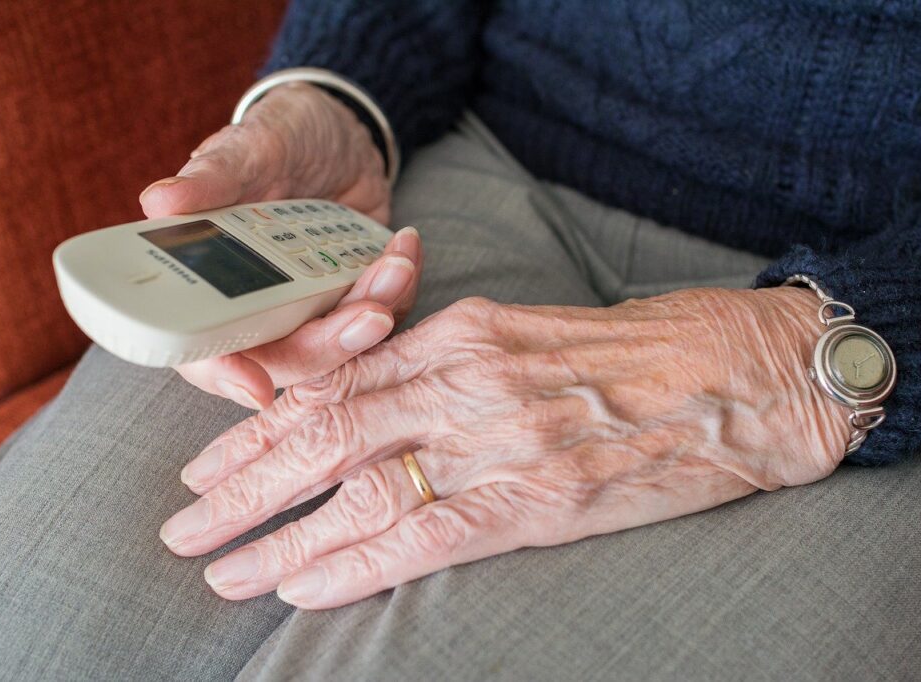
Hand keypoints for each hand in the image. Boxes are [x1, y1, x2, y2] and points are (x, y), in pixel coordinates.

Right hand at [139, 83, 411, 408]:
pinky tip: (405, 249)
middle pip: (288, 361)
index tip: (256, 388)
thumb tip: (158, 202)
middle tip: (371, 314)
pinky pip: (383, 316)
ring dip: (376, 311)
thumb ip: (212, 179)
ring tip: (395, 264)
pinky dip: (400, 290)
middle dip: (332, 345)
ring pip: (342, 345)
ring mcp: (312, 308)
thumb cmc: (279, 137)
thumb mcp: (248, 149)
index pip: (205, 352)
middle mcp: (260, 309)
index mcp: (212, 286)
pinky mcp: (354, 298)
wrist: (339, 129)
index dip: (226, 376)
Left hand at [160, 288, 851, 608]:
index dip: (261, 428)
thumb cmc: (636, 352)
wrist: (737, 375)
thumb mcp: (529, 335)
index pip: (335, 382)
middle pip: (325, 433)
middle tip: (183, 526)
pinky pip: (423, 535)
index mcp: (462, 332)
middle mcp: (467, 379)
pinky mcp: (538, 499)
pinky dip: (353, 564)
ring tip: (220, 570)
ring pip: (358, 488)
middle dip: (242, 484)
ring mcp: (499, 439)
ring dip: (279, 535)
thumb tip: (377, 406)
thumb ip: (450, 365)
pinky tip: (302, 589)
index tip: (210, 465)